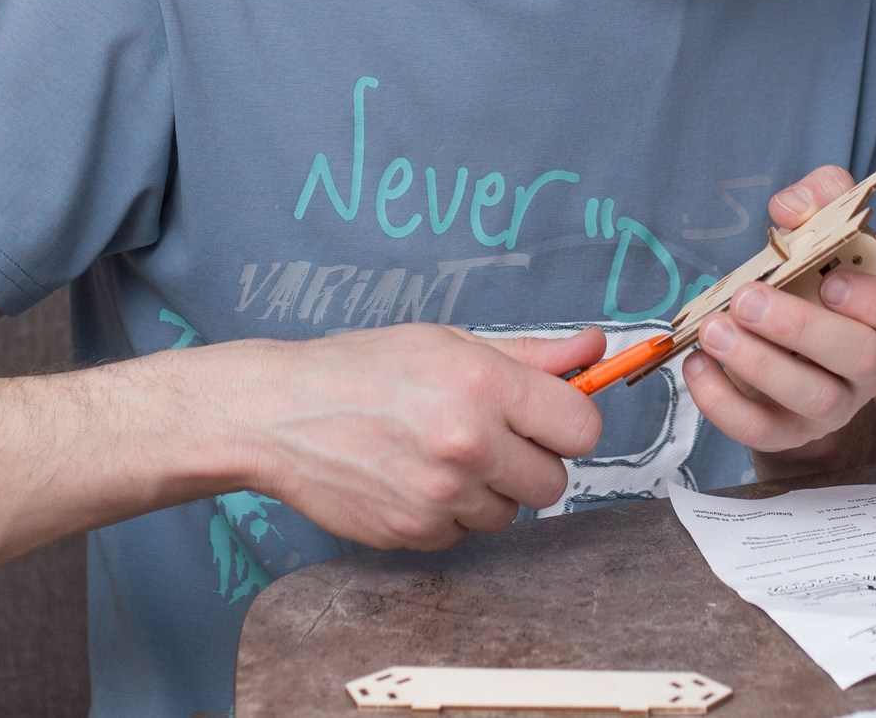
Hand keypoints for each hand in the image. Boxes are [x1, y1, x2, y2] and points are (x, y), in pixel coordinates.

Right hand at [217, 323, 603, 552]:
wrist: (281, 415)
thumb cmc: (362, 369)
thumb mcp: (450, 343)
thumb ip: (531, 355)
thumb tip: (594, 348)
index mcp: (485, 384)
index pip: (582, 428)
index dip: (569, 424)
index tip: (549, 418)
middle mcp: (468, 443)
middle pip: (553, 481)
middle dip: (530, 462)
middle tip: (491, 437)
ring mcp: (440, 494)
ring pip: (509, 513)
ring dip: (488, 491)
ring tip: (442, 454)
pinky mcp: (413, 532)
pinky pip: (462, 533)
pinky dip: (448, 514)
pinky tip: (414, 478)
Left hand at [682, 166, 875, 462]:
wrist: (789, 351)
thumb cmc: (814, 281)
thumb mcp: (825, 227)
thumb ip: (821, 198)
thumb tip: (790, 209)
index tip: (832, 280)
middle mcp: (872, 366)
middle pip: (861, 358)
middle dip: (801, 328)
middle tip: (747, 299)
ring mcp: (835, 406)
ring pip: (813, 398)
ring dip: (758, 363)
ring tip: (714, 330)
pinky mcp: (790, 433)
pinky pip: (762, 429)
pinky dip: (722, 401)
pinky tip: (696, 363)